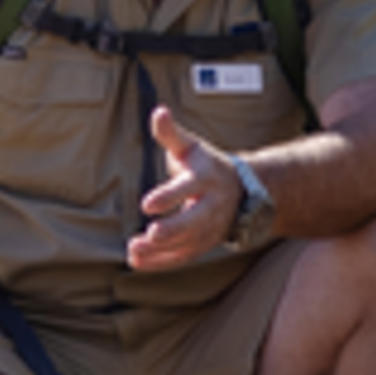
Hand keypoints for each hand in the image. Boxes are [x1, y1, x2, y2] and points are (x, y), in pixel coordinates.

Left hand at [130, 105, 243, 272]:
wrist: (241, 193)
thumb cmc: (206, 166)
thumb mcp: (190, 146)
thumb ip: (171, 133)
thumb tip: (158, 112)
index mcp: (206, 179)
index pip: (188, 188)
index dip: (169, 196)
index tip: (147, 203)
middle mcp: (211, 206)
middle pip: (193, 222)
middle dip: (173, 230)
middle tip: (151, 234)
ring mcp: (209, 229)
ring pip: (187, 243)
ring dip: (160, 250)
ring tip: (134, 251)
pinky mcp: (203, 245)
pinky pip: (182, 257)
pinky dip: (161, 262)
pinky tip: (138, 262)